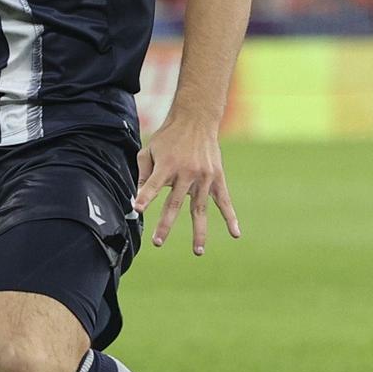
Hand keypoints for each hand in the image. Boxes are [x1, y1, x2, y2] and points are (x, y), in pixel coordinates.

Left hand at [133, 111, 240, 254]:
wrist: (196, 120)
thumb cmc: (168, 137)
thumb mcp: (149, 150)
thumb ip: (143, 173)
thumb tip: (137, 196)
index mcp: (167, 166)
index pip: (153, 185)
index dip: (144, 197)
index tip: (136, 209)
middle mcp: (186, 173)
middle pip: (175, 203)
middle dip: (165, 223)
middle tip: (157, 242)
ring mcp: (204, 177)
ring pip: (200, 209)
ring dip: (199, 231)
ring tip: (198, 251)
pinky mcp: (217, 178)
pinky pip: (224, 202)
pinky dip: (231, 218)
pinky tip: (235, 234)